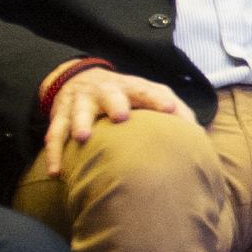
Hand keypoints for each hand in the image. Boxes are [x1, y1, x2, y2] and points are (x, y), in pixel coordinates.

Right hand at [35, 64, 193, 177]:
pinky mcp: (61, 117)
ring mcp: (81, 104)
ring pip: (78, 113)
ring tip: (82, 137)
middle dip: (115, 104)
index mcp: (130, 88)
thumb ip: (175, 111)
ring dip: (80, 123)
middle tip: (121, 116)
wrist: (80, 78)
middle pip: (110, 95)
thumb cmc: (126, 95)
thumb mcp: (148, 95)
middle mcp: (104, 92)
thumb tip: (198, 134)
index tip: (170, 110)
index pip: (147, 91)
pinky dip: (53, 153)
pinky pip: (55, 135)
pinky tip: (55, 172)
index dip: (158, 99)